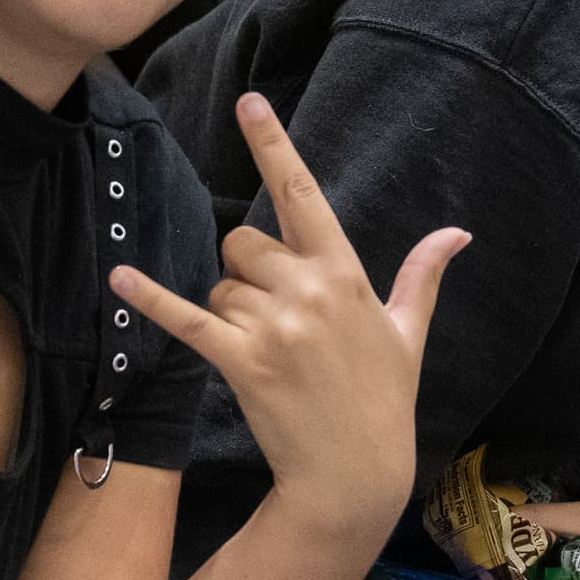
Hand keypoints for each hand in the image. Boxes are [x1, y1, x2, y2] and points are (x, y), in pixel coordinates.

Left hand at [111, 94, 463, 536]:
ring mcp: (274, 328)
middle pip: (244, 242)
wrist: (356, 476)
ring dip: (229, 307)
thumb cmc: (383, 402)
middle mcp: (309, 292)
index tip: (249, 103)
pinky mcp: (241, 362)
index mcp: (347, 275)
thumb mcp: (408, 334)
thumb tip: (459, 234)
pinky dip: (151, 299)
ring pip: (221, 283)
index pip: (305, 195)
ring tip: (265, 351)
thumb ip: (423, 276)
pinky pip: (187, 318)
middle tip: (274, 318)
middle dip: (247, 269)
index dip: (274, 146)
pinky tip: (121, 276)